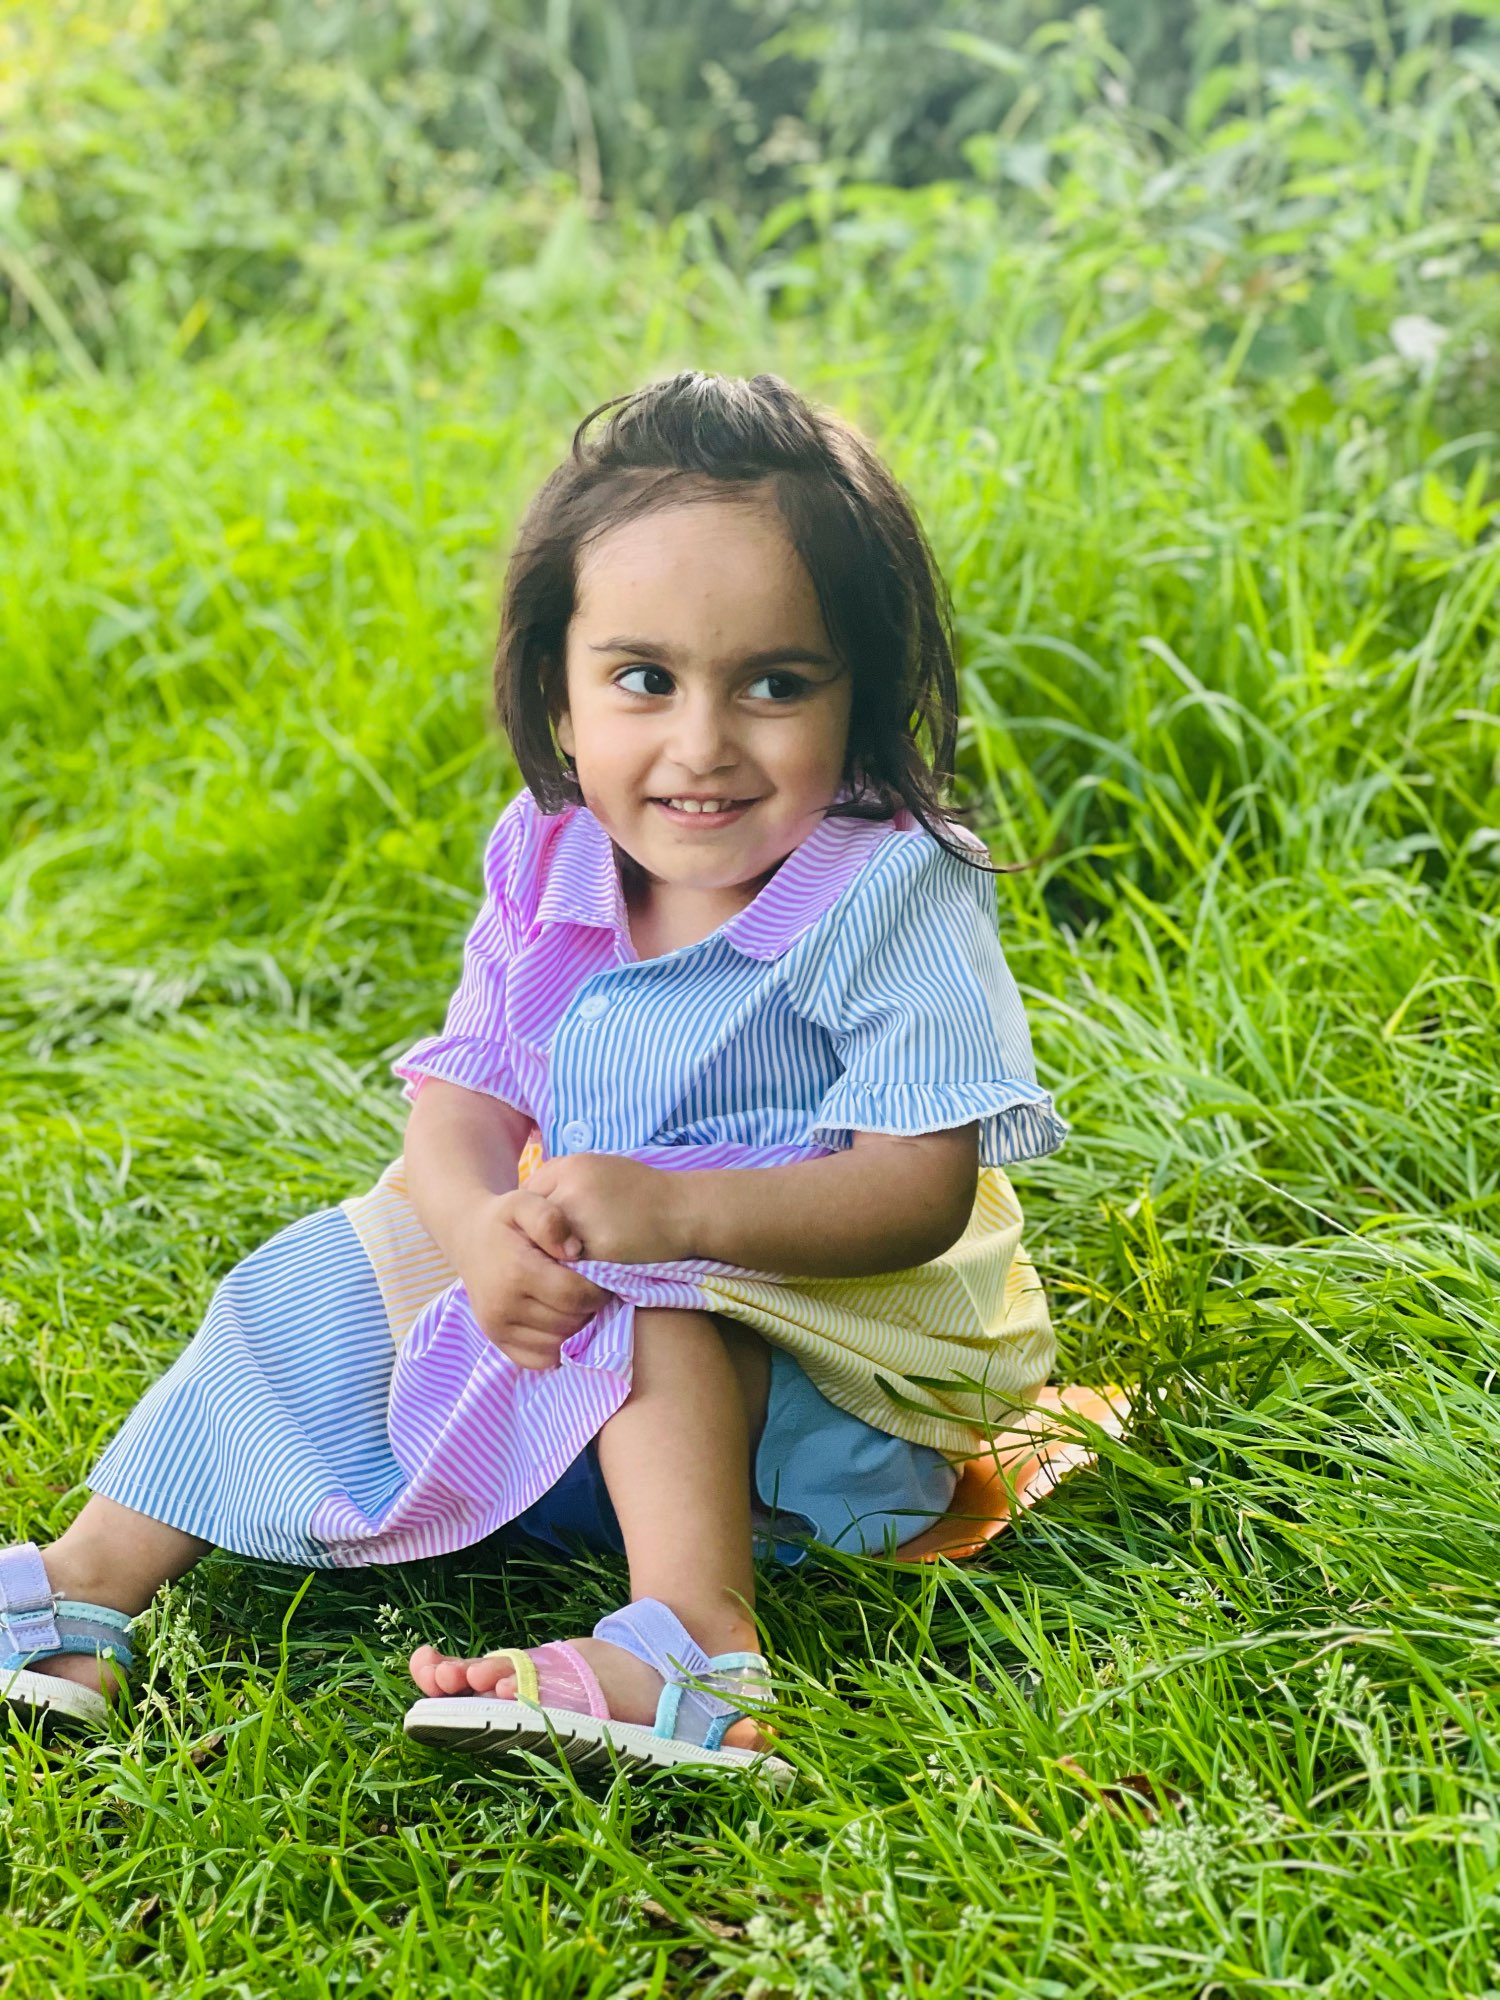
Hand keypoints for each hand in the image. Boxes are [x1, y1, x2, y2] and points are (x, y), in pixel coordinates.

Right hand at [453, 1189, 613, 1370]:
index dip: (597, 1290)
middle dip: (588, 1308)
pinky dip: (557, 1347)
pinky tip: (559, 1322)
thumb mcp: (525, 1201)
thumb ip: (550, 1220)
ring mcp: (497, 1328)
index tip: (601, 1277)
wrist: (468, 1237)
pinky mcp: (497, 1342)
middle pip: (570, 1323)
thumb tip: (574, 1251)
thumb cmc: (503, 1219)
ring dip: (576, 1328)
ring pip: (558, 1344)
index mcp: (516, 1272)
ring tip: (575, 1303)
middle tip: (589, 1290)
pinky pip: (539, 1360)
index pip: (575, 1296)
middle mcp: (503, 1306)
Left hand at [524, 1153, 691, 1264]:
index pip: (526, 1198)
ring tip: (564, 1265)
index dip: (533, 1220)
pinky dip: (572, 1272)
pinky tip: (582, 1273)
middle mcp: (570, 1188)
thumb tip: (531, 1209)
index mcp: (569, 1166)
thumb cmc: (643, 1191)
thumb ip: (563, 1183)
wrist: (683, 1210)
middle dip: (538, 1240)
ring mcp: (582, 1219)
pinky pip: (569, 1267)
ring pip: (547, 1247)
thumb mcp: (600, 1169)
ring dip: (552, 1258)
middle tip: (549, 1252)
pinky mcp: (597, 1249)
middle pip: (531, 1224)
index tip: (544, 1232)